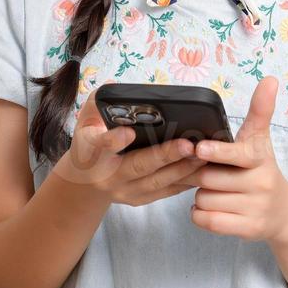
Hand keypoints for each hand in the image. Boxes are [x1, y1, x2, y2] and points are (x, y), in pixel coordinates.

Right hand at [52, 89, 209, 205]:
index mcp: (92, 152)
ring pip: (157, 182)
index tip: (129, 132)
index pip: (102, 145)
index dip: (114, 140)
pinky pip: (166, 192)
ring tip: (203, 154)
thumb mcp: (84, 122)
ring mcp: (125, 191)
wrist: (84, 184)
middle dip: (166, 156)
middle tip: (189, 145)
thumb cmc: (89, 146)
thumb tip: (116, 88)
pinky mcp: (140, 199)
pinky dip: (185, 181)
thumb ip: (97, 104)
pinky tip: (201, 169)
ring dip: (183, 169)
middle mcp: (108, 175)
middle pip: (139, 166)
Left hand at [185, 75, 287, 243]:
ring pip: (204, 199)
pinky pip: (208, 220)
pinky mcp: (248, 229)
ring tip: (216, 192)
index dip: (217, 151)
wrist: (284, 213)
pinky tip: (209, 208)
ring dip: (201, 196)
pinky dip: (200, 215)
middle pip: (208, 177)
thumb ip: (260, 111)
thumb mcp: (261, 141)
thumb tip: (270, 79)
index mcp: (259, 158)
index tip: (201, 148)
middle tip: (212, 175)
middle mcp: (260, 182)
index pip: (237, 153)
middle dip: (201, 176)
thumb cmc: (262, 171)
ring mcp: (255, 208)